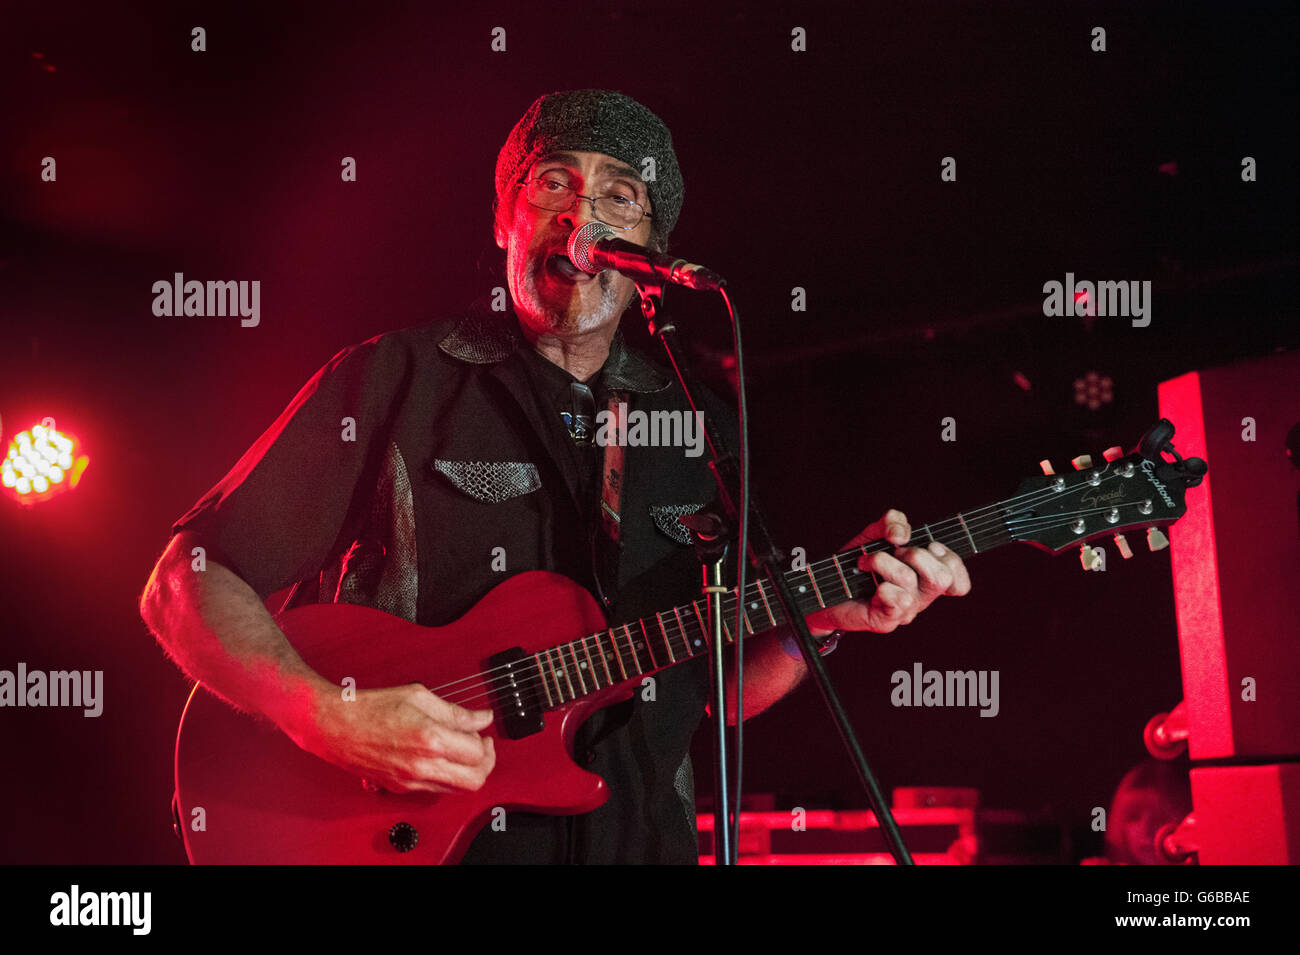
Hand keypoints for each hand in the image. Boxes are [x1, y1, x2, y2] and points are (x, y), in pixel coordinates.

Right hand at [284, 684, 495, 793]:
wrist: (335, 726)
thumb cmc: (371, 707)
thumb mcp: (419, 696)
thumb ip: (455, 712)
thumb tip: (481, 718)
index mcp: (430, 738)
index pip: (477, 752)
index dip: (485, 741)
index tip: (483, 731)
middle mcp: (422, 765)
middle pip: (474, 780)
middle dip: (485, 764)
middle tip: (482, 747)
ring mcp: (411, 780)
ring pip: (457, 790)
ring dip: (467, 772)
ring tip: (461, 750)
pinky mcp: (401, 788)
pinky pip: (436, 789)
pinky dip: (447, 777)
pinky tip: (441, 758)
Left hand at [805, 508, 970, 634]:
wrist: (824, 588)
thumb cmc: (854, 564)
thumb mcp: (874, 534)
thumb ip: (892, 523)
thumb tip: (901, 535)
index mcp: (925, 580)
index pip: (959, 582)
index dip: (952, 561)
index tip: (930, 546)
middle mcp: (920, 598)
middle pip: (942, 578)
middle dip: (916, 554)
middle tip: (894, 551)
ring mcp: (905, 612)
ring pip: (910, 581)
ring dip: (883, 562)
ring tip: (865, 562)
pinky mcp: (886, 621)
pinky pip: (896, 598)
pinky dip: (880, 583)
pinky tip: (868, 584)